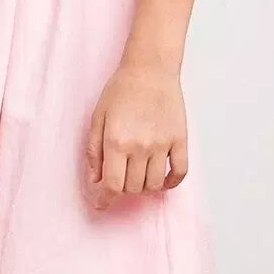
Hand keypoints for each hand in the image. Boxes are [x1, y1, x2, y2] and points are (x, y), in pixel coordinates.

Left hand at [84, 61, 188, 209]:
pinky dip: (171, 182)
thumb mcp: (98, 118)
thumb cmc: (120, 91)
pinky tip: (162, 179)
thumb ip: (94, 151)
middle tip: (120, 175)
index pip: (113, 185)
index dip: (105, 199)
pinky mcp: (180, 140)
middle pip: (133, 187)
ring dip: (144, 186)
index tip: (102, 203)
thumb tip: (95, 180)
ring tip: (138, 173)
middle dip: (123, 187)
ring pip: (154, 184)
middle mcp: (141, 147)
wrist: (150, 69)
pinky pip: (179, 172)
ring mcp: (163, 145)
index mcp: (117, 142)